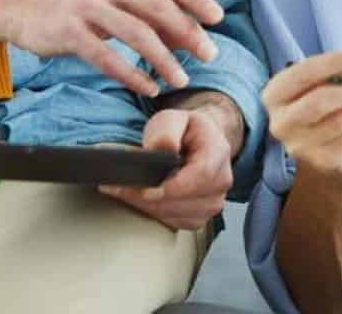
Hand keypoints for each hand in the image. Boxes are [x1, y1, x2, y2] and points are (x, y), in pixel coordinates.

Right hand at [0, 0, 223, 95]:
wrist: (13, 2)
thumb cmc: (71, 2)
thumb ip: (144, 8)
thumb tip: (187, 33)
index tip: (217, 18)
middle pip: (158, 6)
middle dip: (188, 32)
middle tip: (209, 54)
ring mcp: (86, 6)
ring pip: (137, 32)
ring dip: (164, 59)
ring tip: (181, 79)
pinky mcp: (67, 31)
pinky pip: (106, 57)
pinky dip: (131, 74)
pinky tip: (147, 88)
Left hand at [98, 107, 232, 229]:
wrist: (198, 142)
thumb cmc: (185, 130)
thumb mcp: (172, 118)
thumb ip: (166, 130)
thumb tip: (160, 148)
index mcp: (219, 151)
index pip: (201, 175)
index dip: (174, 187)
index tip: (147, 190)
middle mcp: (222, 179)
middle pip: (186, 200)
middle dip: (150, 199)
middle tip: (120, 189)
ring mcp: (214, 201)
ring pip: (178, 215)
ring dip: (149, 207)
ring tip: (127, 192)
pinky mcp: (202, 216)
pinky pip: (176, 223)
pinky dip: (155, 214)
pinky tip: (143, 200)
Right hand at [261, 51, 341, 176]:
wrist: (315, 140)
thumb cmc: (316, 97)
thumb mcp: (313, 81)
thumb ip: (332, 72)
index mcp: (274, 95)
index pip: (304, 74)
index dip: (335, 64)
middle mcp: (282, 123)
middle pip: (322, 102)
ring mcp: (301, 146)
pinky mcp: (324, 160)